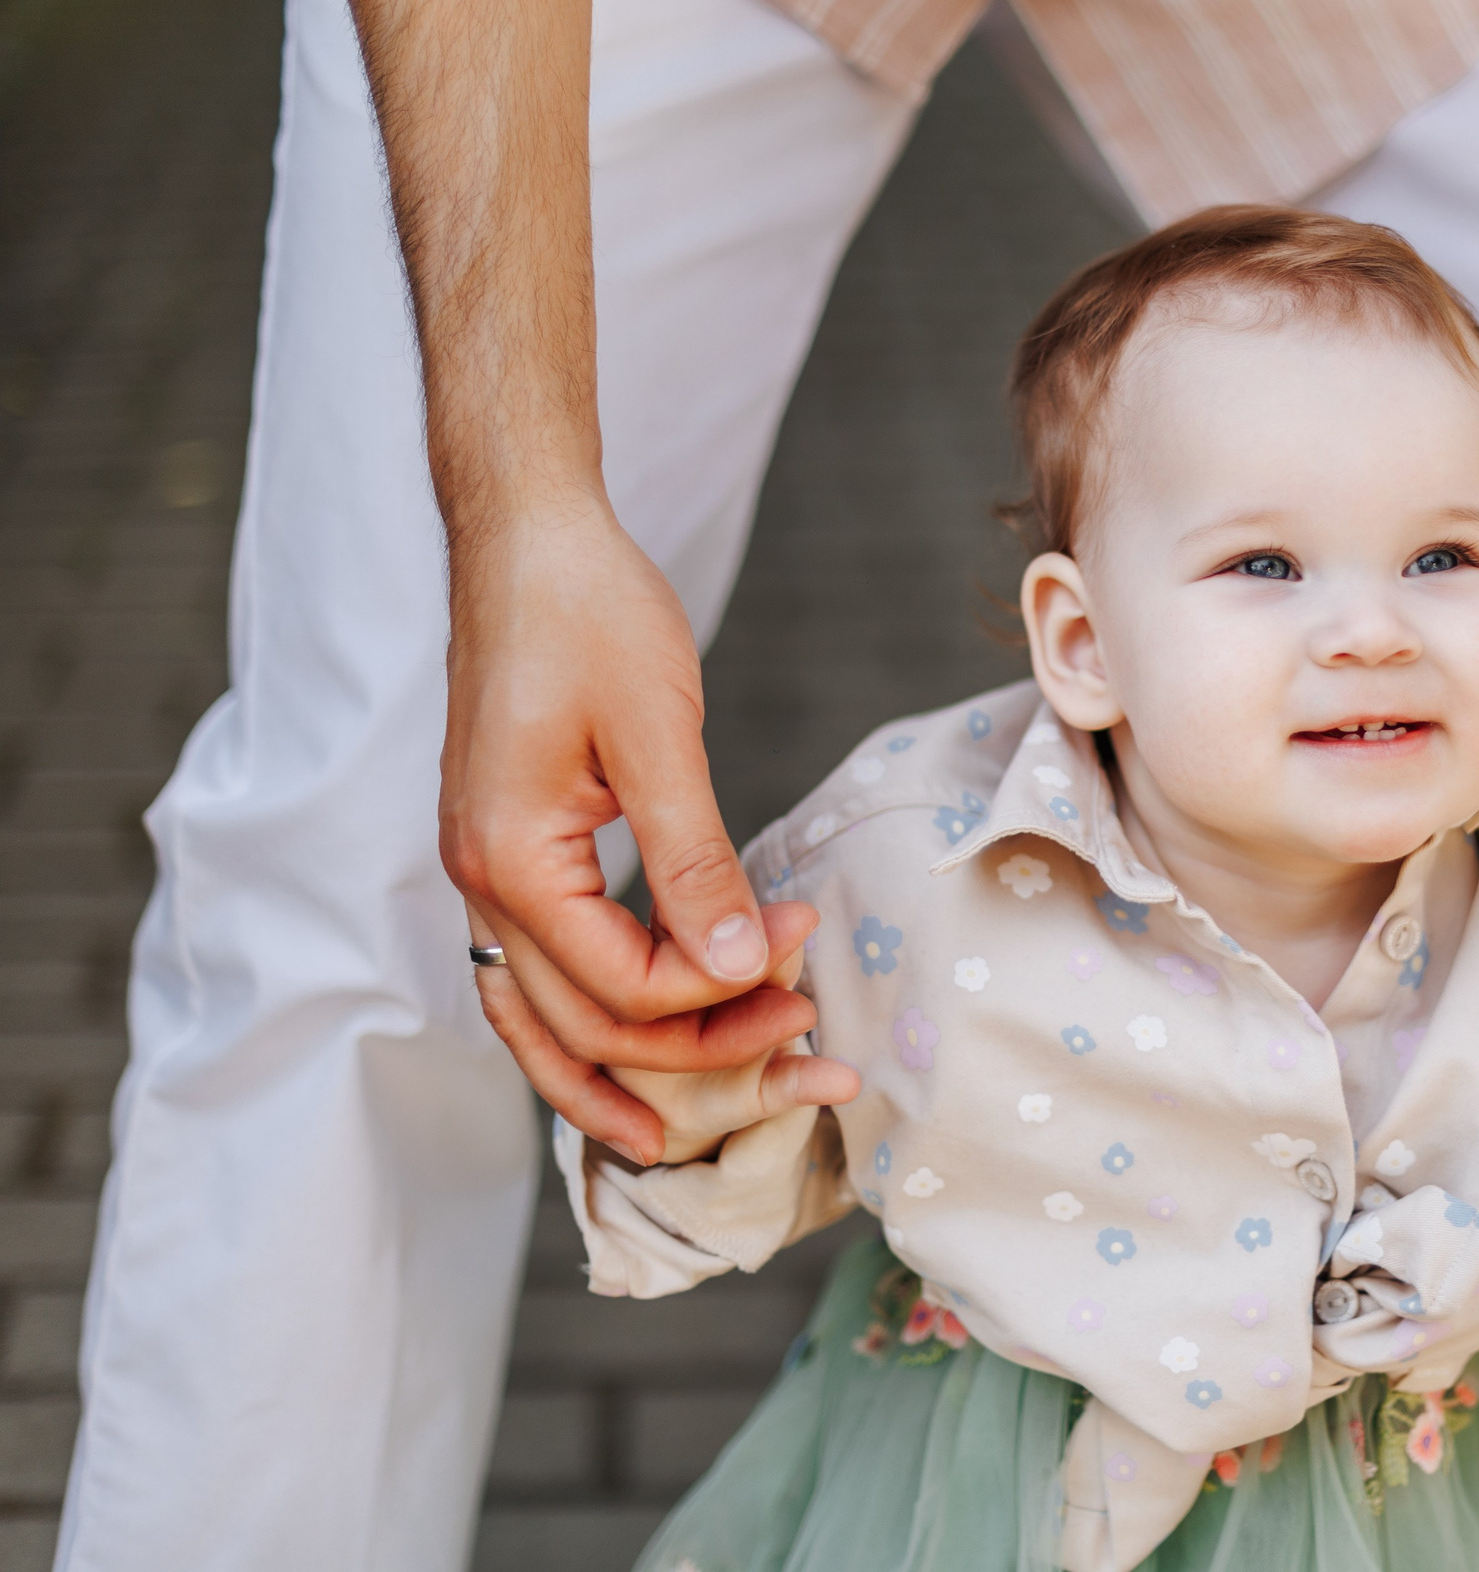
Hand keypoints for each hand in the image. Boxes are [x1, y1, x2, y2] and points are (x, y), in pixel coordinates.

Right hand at [442, 503, 820, 1163]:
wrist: (528, 539)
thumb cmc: (588, 613)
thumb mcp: (655, 732)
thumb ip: (692, 856)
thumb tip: (735, 959)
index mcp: (509, 860)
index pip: (621, 987)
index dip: (720, 991)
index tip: (801, 944)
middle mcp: (481, 884)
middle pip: (582, 1029)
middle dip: (698, 1057)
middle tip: (810, 1046)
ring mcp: (486, 875)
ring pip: (544, 1024)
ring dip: (631, 1073)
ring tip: (709, 1127)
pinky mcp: (512, 856)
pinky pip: (542, 976)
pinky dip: (595, 1023)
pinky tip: (656, 1044)